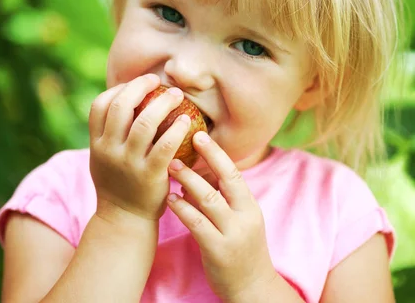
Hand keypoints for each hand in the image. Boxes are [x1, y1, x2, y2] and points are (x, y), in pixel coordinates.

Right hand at [88, 74, 190, 221]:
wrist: (124, 219)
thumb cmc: (118, 184)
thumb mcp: (102, 158)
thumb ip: (108, 133)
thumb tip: (124, 100)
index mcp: (96, 143)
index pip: (100, 105)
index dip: (118, 89)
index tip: (135, 84)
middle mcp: (109, 150)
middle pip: (121, 106)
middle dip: (140, 87)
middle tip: (157, 80)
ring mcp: (129, 163)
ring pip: (145, 122)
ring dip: (163, 103)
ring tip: (176, 96)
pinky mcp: (150, 175)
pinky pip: (165, 145)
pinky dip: (177, 129)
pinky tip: (187, 120)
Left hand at [166, 132, 277, 300]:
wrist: (251, 288)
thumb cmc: (240, 248)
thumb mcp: (239, 220)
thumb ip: (221, 198)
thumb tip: (194, 173)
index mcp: (250, 206)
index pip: (235, 172)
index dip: (217, 152)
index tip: (200, 134)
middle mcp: (245, 217)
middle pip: (225, 180)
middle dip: (206, 157)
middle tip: (182, 140)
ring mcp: (232, 234)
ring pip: (209, 200)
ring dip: (188, 180)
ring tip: (169, 166)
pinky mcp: (218, 251)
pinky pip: (197, 224)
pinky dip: (183, 209)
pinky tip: (170, 199)